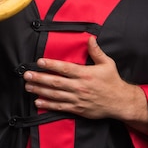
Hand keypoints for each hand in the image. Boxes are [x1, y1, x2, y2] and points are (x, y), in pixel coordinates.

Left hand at [23, 37, 147, 132]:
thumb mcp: (107, 63)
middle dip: (40, 78)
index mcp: (85, 74)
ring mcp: (77, 99)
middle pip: (56, 82)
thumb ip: (96, 51)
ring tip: (28, 86)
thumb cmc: (113, 82)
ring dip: (40, 90)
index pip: (65, 68)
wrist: (120, 103)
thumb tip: (90, 38)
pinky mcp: (77, 109)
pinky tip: (38, 102)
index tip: (39, 62)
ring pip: (55, 95)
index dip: (51, 65)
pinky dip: (48, 105)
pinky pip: (60, 107)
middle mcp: (79, 86)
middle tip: (27, 75)